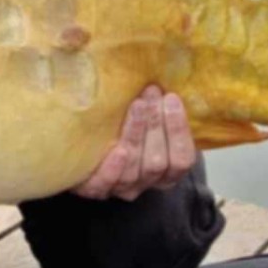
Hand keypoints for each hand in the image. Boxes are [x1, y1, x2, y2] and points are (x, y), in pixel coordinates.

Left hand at [72, 86, 196, 201]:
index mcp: (168, 171)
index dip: (179, 129)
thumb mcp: (148, 121)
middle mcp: (147, 183)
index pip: (182, 159)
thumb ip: (159, 109)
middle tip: (151, 93)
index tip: (171, 97)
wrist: (85, 153)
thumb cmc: (125, 129)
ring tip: (137, 106)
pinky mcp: (96, 190)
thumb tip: (163, 77)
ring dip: (137, 135)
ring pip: (134, 170)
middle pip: (157, 163)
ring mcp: (122, 188)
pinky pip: (107, 184)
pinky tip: (119, 149)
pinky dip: (115, 167)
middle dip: (156, 124)